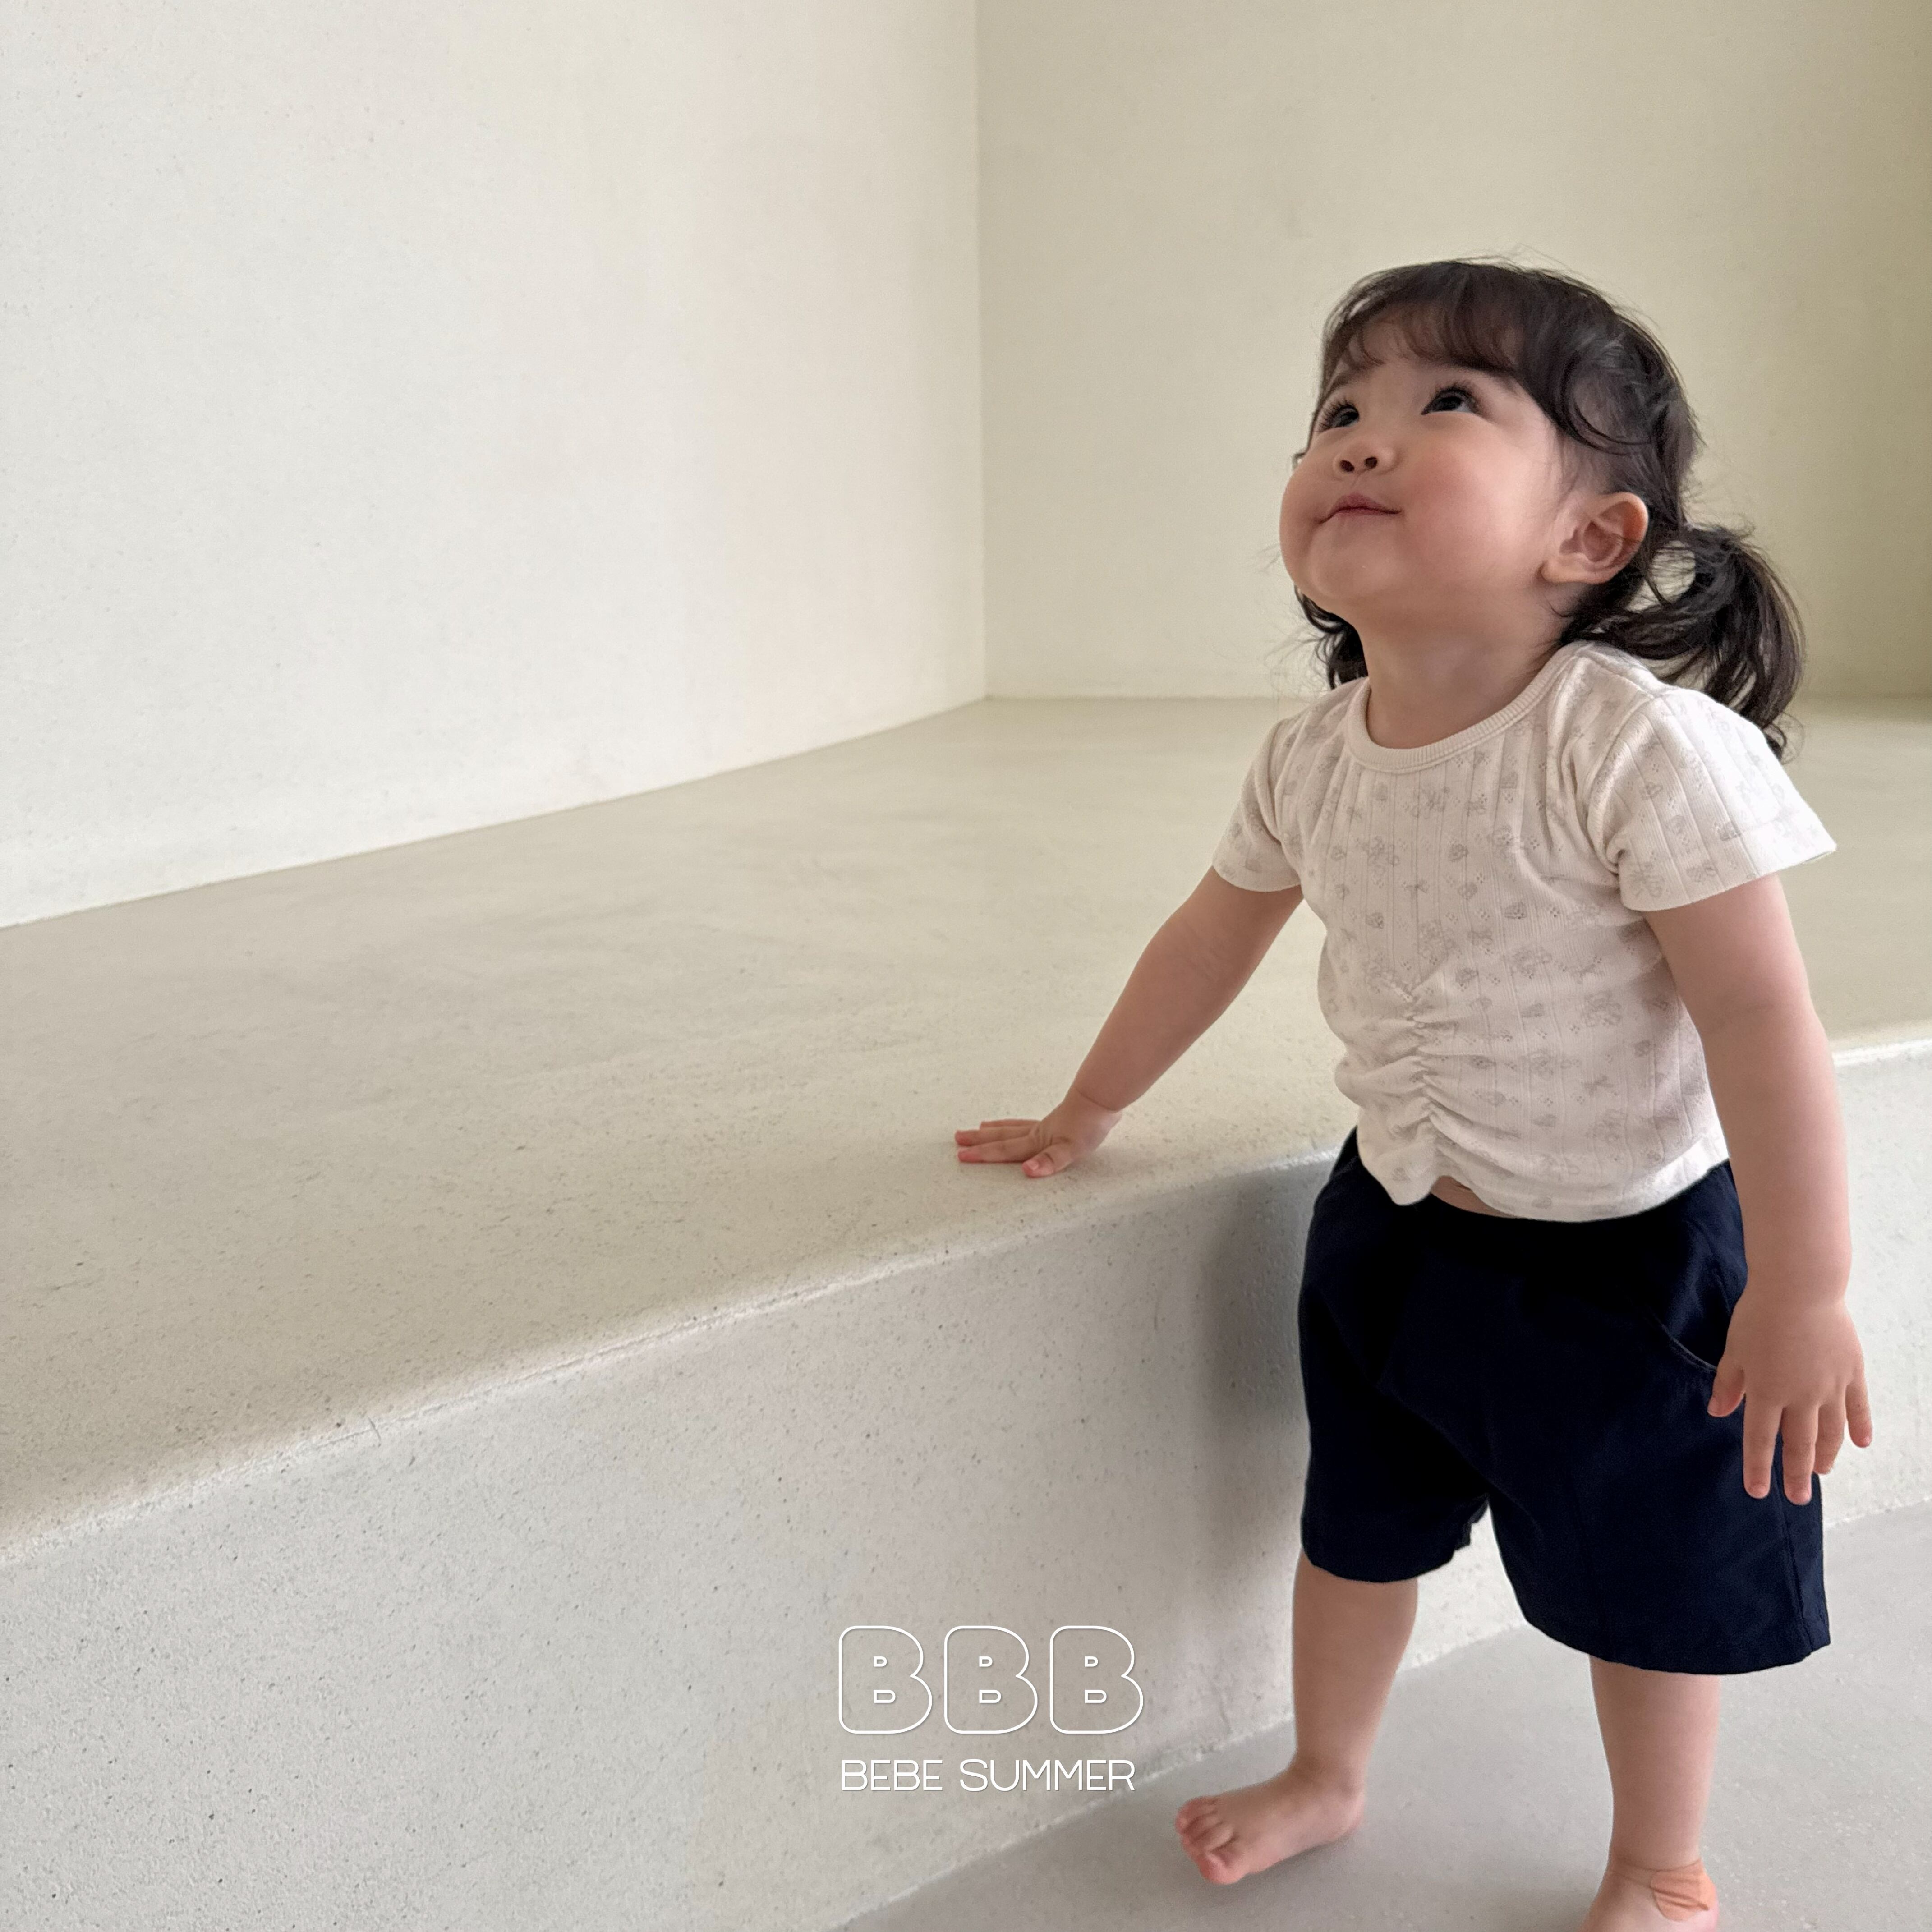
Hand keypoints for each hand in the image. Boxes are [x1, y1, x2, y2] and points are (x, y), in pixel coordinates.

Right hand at [954, 1088, 1123, 1178]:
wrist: (1101, 1099)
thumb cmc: (1088, 1124)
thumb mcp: (1070, 1149)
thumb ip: (1049, 1161)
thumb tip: (1026, 1171)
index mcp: (1036, 1142)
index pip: (1004, 1150)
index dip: (983, 1154)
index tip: (961, 1155)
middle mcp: (1036, 1133)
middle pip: (1002, 1136)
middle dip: (979, 1140)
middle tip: (958, 1138)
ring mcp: (1045, 1126)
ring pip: (1012, 1128)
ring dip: (995, 1130)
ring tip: (980, 1128)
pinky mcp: (1057, 1122)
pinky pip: (1027, 1124)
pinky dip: (1017, 1125)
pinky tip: (1020, 1126)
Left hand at [1707, 1286, 1874, 1503]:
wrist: (1801, 1286)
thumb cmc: (1760, 1314)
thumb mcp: (1734, 1348)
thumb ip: (1729, 1383)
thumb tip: (1718, 1412)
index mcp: (1767, 1391)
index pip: (1759, 1439)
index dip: (1758, 1467)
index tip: (1758, 1492)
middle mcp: (1800, 1396)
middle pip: (1799, 1443)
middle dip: (1797, 1474)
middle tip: (1798, 1498)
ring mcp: (1830, 1386)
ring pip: (1831, 1432)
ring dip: (1826, 1455)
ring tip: (1821, 1472)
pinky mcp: (1852, 1372)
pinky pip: (1858, 1407)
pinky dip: (1860, 1427)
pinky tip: (1861, 1444)